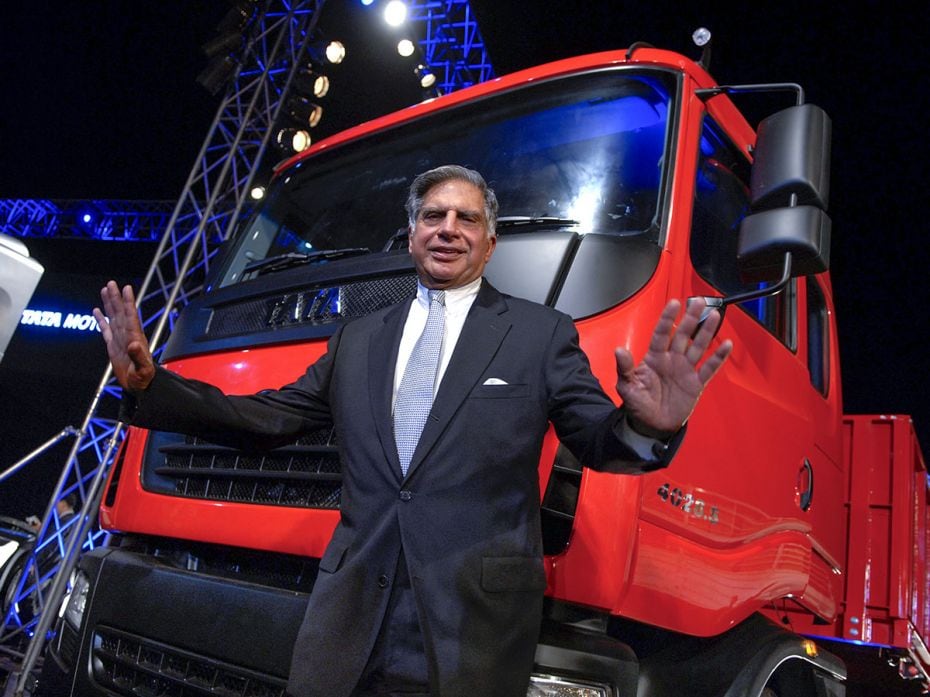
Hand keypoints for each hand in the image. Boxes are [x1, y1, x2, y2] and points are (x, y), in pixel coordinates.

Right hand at [93, 281, 155, 392]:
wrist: (139, 387)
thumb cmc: (144, 379)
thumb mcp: (143, 370)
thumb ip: (138, 357)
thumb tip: (133, 344)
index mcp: (135, 338)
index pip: (131, 316)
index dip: (128, 302)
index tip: (126, 288)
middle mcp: (128, 335)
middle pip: (120, 312)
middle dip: (116, 298)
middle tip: (111, 283)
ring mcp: (120, 339)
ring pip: (113, 317)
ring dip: (109, 304)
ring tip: (105, 289)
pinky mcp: (113, 346)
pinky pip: (105, 329)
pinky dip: (101, 319)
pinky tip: (97, 310)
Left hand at [615, 298, 731, 435]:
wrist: (652, 425)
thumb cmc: (638, 404)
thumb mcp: (627, 386)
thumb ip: (625, 368)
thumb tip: (619, 351)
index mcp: (654, 357)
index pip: (661, 334)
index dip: (668, 319)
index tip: (674, 303)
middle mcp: (671, 360)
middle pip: (683, 335)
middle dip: (691, 318)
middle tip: (699, 302)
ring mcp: (685, 370)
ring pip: (698, 347)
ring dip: (706, 332)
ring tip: (715, 315)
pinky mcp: (696, 383)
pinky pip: (709, 368)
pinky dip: (718, 357)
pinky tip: (726, 344)